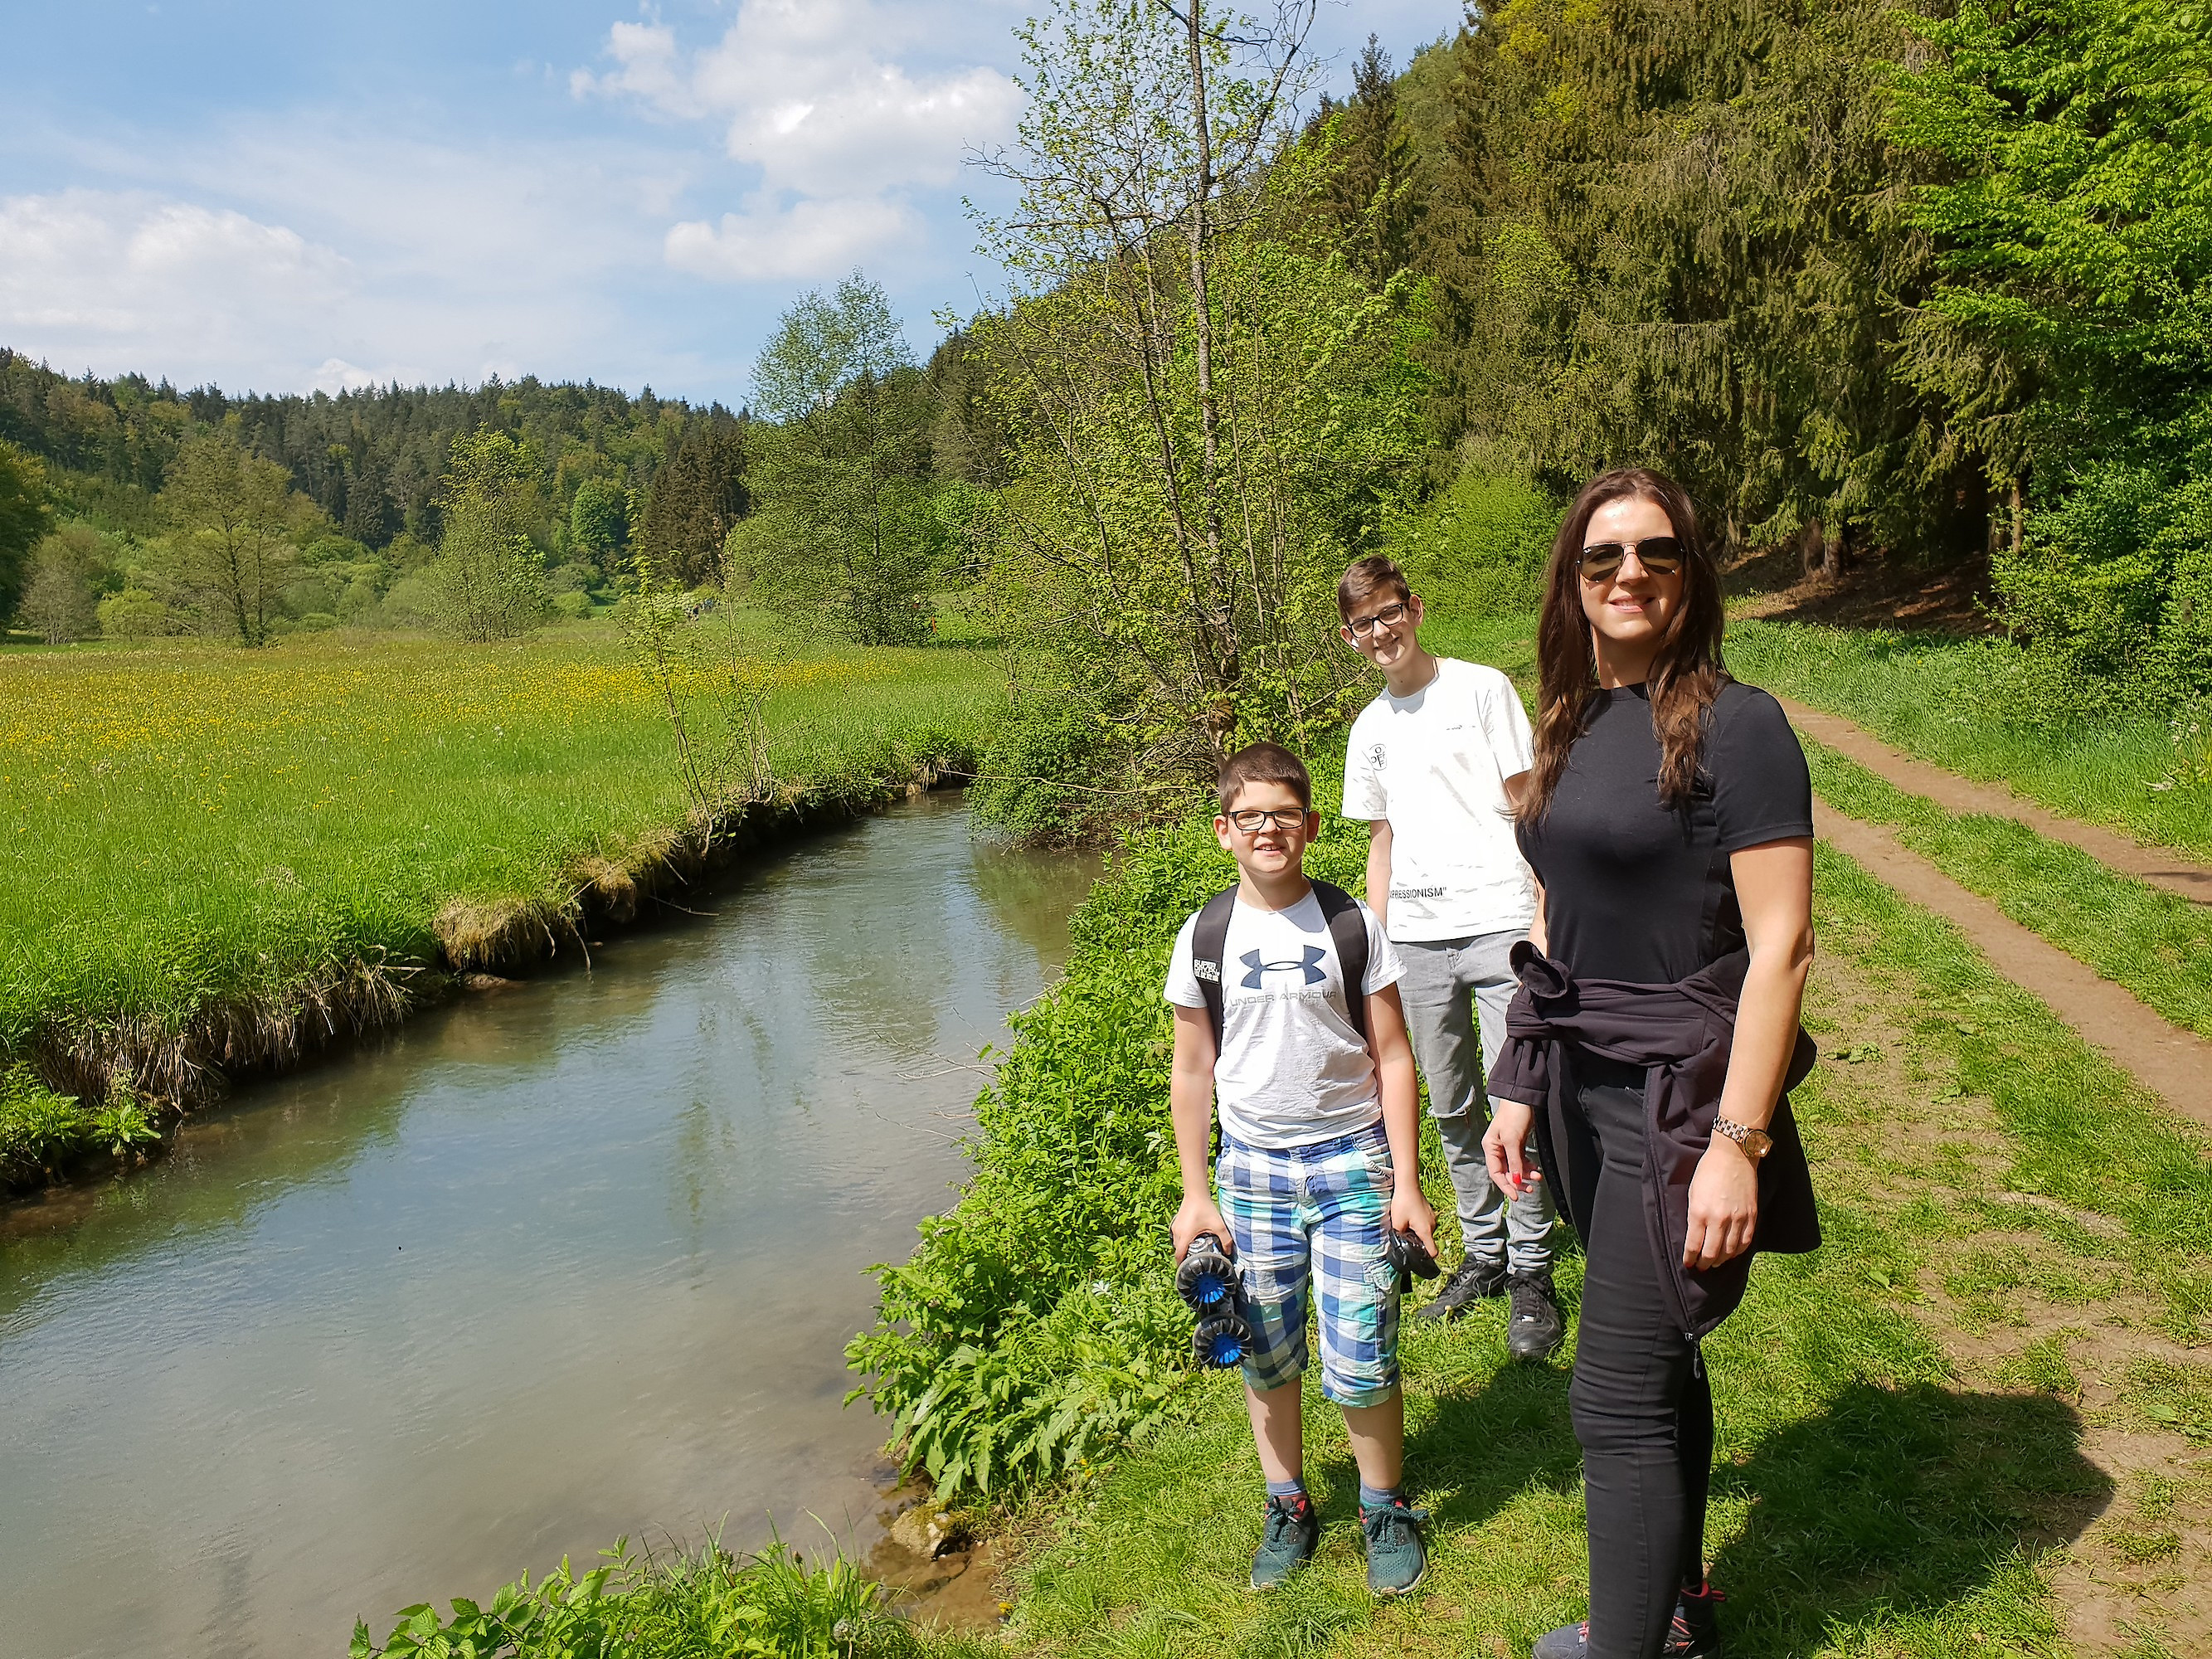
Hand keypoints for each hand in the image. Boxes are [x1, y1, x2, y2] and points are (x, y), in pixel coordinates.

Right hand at [1172, 1193, 1231, 1263]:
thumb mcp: (1219, 1225)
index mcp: (1185, 1236)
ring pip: (1176, 1243)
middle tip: (1195, 1262)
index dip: (1182, 1265)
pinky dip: (1181, 1241)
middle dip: (1184, 1257)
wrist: (1196, 1193)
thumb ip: (1225, 1239)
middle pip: (1177, 1251)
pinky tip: (1191, 1240)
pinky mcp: (1175, 1223)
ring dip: (1183, 1249)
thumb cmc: (1206, 1209)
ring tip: (1193, 1252)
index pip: (1179, 1256)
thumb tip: (1228, 1252)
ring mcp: (1175, 1227)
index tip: (1188, 1271)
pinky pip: (1176, 1236)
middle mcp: (1177, 1233)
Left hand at [1389, 1184, 1436, 1257]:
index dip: (1426, 1257)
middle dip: (1417, 1242)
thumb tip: (1398, 1244)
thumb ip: (1399, 1236)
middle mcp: (1432, 1226)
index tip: (1417, 1257)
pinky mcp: (1429, 1212)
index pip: (1433, 1252)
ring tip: (1405, 1225)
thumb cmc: (1403, 1203)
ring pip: (1425, 1232)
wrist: (1408, 1184)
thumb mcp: (1397, 1222)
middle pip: (1427, 1242)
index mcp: (1426, 1231)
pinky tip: (1408, 1217)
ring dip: (1416, 1232)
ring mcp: (1432, 1218)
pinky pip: (1425, 1224)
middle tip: (1404, 1237)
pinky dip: (1418, 1224)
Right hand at [1482, 1098, 1541, 1196]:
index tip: (1516, 1196)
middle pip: (1506, 1172)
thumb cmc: (1513, 1116)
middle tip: (1530, 1189)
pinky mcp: (1517, 1144)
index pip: (1496, 1173)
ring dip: (1526, 1175)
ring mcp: (1507, 1147)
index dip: (1505, 1186)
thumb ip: (1514, 1162)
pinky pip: (1521, 1161)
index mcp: (1490, 1148)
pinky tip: (1536, 1169)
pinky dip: (1528, 1167)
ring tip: (1537, 1177)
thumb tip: (1516, 1181)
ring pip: (1515, 1168)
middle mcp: (1497, 1149)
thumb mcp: (1512, 1140)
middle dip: (1518, 1182)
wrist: (1523, 1099)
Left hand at [1683, 1140, 1757, 1268]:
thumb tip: (1694, 1236)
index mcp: (1699, 1212)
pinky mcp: (1751, 1216)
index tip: (1688, 1263)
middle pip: (1712, 1253)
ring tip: (1715, 1263)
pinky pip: (1745, 1241)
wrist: (1733, 1155)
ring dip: (1721, 1261)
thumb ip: (1694, 1216)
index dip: (1690, 1258)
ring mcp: (1738, 1219)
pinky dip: (1737, 1251)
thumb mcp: (1692, 1193)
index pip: (1694, 1246)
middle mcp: (1719, 1219)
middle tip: (1701, 1267)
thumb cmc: (1708, 1171)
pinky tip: (1731, 1253)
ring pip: (1729, 1251)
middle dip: (1705, 1264)